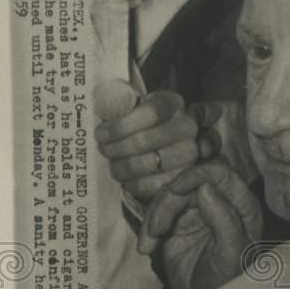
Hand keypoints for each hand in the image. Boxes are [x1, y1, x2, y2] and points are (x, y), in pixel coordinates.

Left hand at [95, 86, 222, 202]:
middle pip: (145, 141)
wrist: (164, 143)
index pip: (149, 113)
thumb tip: (103, 123)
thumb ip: (119, 109)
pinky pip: (148, 185)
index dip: (121, 125)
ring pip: (145, 165)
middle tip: (103, 149)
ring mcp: (188, 155)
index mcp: (172, 104)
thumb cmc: (142, 123)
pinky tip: (126, 177)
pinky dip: (131, 184)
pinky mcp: (182, 179)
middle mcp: (186, 127)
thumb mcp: (133, 107)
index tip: (101, 134)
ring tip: (113, 164)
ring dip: (121, 167)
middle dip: (117, 148)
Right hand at [139, 159, 262, 288]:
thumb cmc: (227, 282)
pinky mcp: (179, 219)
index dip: (195, 175)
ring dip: (154, 217)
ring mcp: (199, 209)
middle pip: (190, 181)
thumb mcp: (231, 255)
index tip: (173, 190)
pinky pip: (158, 210)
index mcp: (243, 206)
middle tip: (156, 229)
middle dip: (168, 201)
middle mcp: (222, 202)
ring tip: (149, 245)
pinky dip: (148, 227)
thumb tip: (205, 187)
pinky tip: (146, 247)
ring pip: (170, 194)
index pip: (222, 173)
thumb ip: (225, 220)